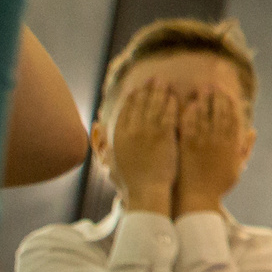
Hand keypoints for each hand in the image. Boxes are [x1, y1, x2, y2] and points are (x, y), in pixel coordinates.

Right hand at [109, 82, 178, 215]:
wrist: (146, 193)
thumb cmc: (130, 184)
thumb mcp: (109, 163)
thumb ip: (102, 145)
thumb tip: (96, 126)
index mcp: (117, 137)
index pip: (124, 111)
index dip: (131, 98)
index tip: (136, 88)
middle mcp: (131, 131)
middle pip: (139, 104)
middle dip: (146, 89)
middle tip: (153, 79)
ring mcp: (147, 132)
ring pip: (154, 105)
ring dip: (159, 92)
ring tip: (164, 82)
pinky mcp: (164, 136)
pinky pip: (167, 115)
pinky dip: (170, 104)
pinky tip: (174, 98)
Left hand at [174, 89, 247, 214]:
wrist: (198, 197)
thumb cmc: (218, 184)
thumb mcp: (238, 167)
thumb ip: (246, 148)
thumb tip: (253, 130)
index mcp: (232, 144)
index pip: (233, 117)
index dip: (230, 102)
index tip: (227, 91)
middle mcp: (219, 141)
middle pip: (219, 112)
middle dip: (216, 96)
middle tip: (213, 84)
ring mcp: (203, 142)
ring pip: (205, 115)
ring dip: (204, 100)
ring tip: (201, 88)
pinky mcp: (188, 147)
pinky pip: (190, 126)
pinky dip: (190, 114)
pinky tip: (188, 105)